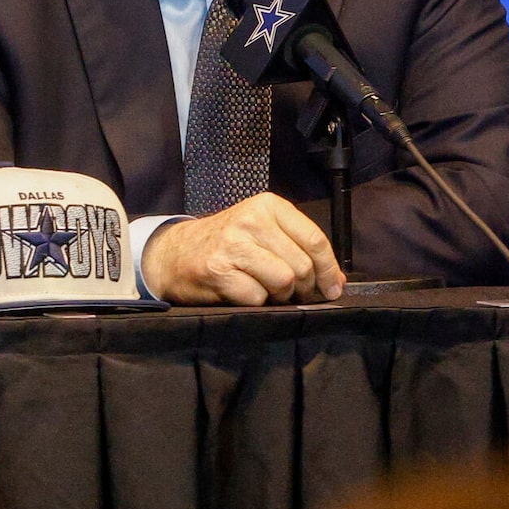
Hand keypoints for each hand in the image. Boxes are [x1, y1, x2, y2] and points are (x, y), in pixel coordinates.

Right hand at [142, 194, 344, 305]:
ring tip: (266, 292)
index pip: (314, 239)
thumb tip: (335, 281)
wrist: (172, 254)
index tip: (332, 288)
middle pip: (301, 265)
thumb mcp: (262, 233)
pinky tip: (242, 292)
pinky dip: (255, 302)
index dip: (329, 269)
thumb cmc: (225, 246)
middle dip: (302, 287)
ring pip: (283, 281)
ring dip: (279, 296)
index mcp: (267, 206)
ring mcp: (232, 244)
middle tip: (291, 293)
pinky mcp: (217, 270)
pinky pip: (257, 297)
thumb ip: (298, 249)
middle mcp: (250, 220)